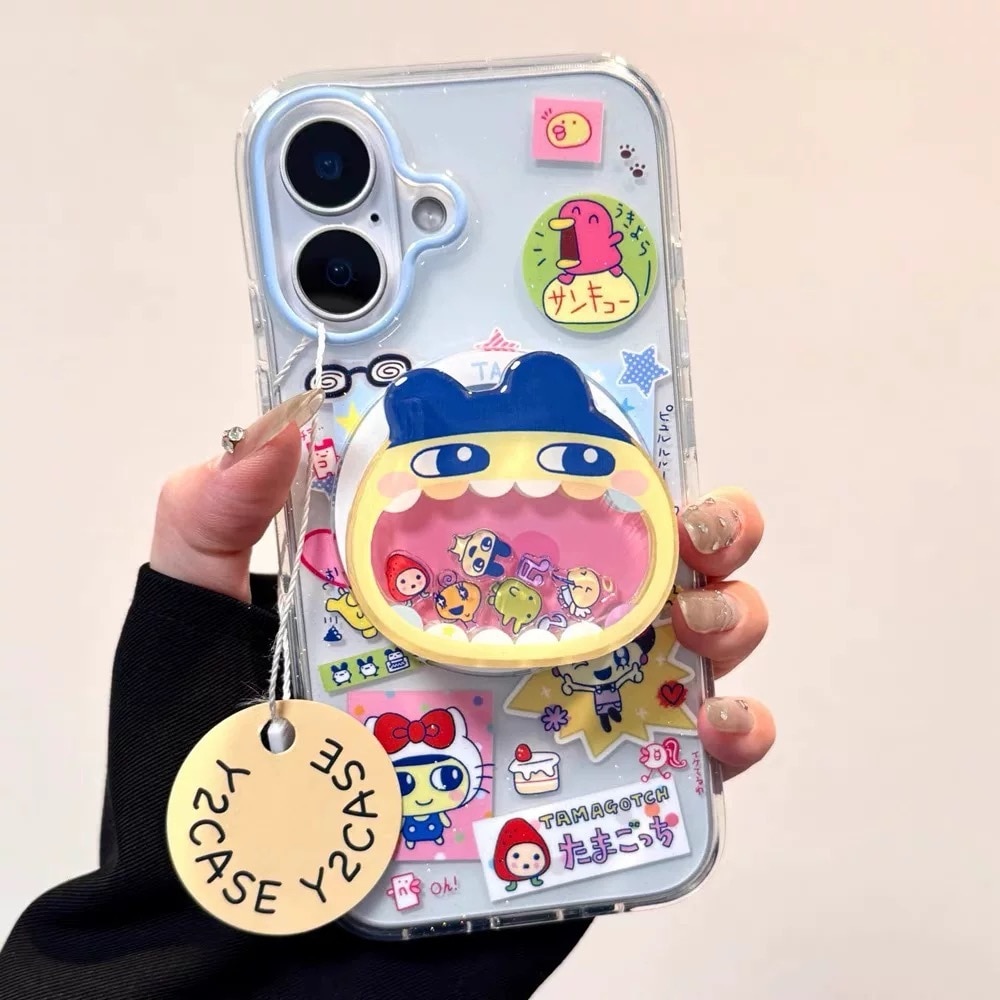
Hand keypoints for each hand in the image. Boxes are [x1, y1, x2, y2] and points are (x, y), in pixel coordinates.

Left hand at [150, 393, 772, 781]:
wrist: (252, 955)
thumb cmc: (215, 787)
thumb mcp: (190, 633)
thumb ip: (211, 521)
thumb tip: (284, 425)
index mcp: (445, 586)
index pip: (538, 499)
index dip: (598, 456)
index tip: (623, 435)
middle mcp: (518, 643)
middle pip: (640, 565)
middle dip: (697, 529)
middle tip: (693, 530)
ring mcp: (564, 720)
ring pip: (687, 649)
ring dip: (728, 617)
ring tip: (704, 622)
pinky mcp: (596, 806)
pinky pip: (692, 765)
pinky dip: (733, 736)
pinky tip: (724, 724)